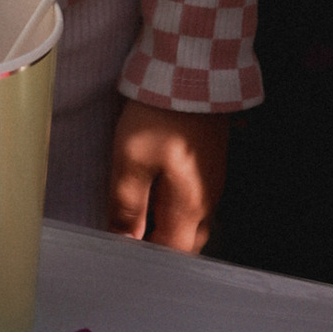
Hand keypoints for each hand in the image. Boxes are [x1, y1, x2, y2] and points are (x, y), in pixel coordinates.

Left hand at [107, 102, 227, 252]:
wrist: (192, 71)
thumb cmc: (160, 115)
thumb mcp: (132, 159)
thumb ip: (127, 205)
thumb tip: (124, 240)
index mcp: (191, 207)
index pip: (173, 256)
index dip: (147, 260)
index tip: (122, 254)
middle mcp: (207, 200)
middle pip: (183, 240)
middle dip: (156, 243)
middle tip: (125, 232)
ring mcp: (211, 181)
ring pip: (188, 219)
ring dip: (162, 221)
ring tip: (134, 207)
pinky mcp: (208, 163)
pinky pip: (190, 197)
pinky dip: (170, 202)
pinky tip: (150, 185)